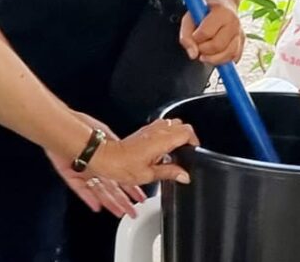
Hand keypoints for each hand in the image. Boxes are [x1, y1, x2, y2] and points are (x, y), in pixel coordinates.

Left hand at [46, 113, 149, 217]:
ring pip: (99, 191)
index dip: (131, 187)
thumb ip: (117, 149)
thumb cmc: (83, 126)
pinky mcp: (70, 174)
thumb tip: (131, 156)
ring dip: (110, 202)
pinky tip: (96, 207)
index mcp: (105, 156)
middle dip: (123, 201)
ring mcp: (83, 171)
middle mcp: (94, 166)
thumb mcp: (108, 136)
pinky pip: (81, 190)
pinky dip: (89, 198)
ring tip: (119, 212)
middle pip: (111, 188)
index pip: (121, 176)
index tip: (139, 197)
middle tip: (132, 212)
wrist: (63, 127)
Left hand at [83, 118, 198, 186]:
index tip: (194, 152)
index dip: (194, 141)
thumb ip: (170, 173)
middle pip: (181, 125)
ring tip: (176, 150)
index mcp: (162, 140)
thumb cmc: (122, 166)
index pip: (187, 132)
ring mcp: (149, 130)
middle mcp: (157, 131)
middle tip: (187, 151)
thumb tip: (184, 175)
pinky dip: (166, 135)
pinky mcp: (142, 132)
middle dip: (187, 137)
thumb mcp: (149, 175)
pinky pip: (161, 127)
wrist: (104, 157)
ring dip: (176, 134)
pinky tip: (162, 149)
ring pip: (171, 124)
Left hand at [180, 0, 244, 66]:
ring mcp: (240, 33)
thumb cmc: (204, 12)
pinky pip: (234, 58)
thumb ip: (186, 36)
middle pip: (217, 46)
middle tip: (198, 46)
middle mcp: (234, 22)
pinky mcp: (242, 43)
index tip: (193, 35)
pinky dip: (222, 60)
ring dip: (212, 58)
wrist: (222, 5)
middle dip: (203, 50)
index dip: (195, 38)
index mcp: (221, 12)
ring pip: (228, 55)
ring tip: (205, 52)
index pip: (205, 33)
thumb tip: (193, 55)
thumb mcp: (189, 18)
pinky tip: (215, 54)